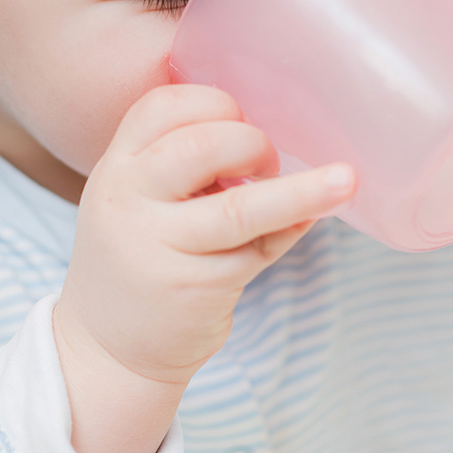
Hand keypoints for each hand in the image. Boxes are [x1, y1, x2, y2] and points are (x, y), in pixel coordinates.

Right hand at [57, 83, 356, 386]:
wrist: (107, 349)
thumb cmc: (140, 258)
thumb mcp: (138, 202)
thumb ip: (181, 165)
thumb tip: (270, 137)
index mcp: (116, 168)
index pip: (162, 107)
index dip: (214, 102)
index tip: (238, 120)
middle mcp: (127, 202)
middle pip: (201, 146)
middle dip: (251, 144)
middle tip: (267, 164)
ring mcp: (159, 248)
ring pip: (240, 208)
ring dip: (301, 192)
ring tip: (345, 181)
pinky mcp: (194, 289)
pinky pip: (259, 251)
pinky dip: (290, 230)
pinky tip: (308, 221)